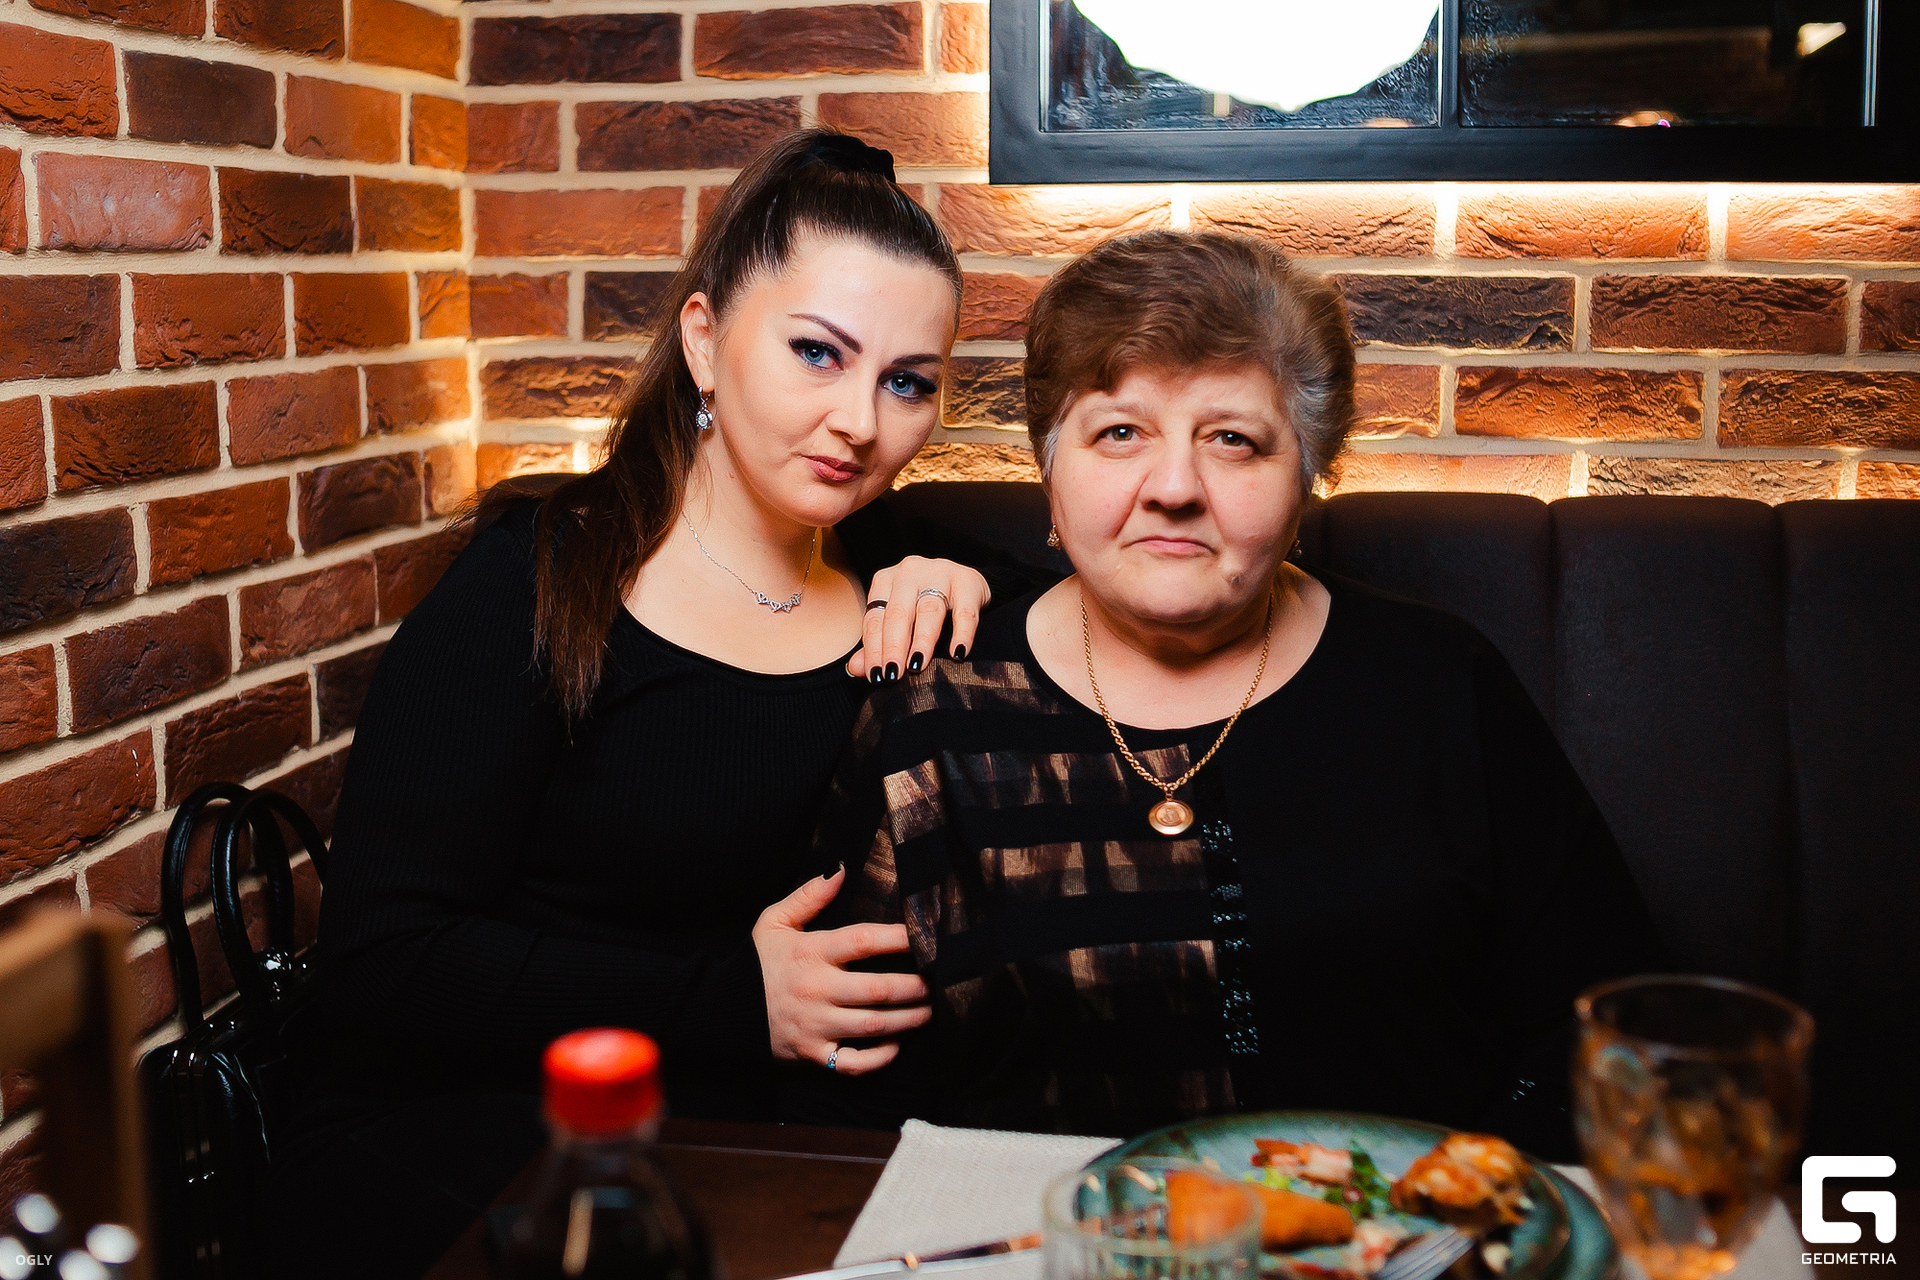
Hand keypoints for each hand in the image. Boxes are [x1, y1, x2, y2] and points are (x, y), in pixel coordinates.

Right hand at [753, 866, 930, 1074]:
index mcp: (810, 952)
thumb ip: (808, 896)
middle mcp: (816, 989)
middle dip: (916, 986)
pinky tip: (896, 1045)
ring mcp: (815, 1025)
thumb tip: (840, 870)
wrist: (723, 1009)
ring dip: (909, 1020)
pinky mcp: (813, 1054)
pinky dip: (879, 1058)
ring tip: (930, 1011)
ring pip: (873, 1026)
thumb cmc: (758, 963)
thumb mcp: (774, 922)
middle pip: (878, 989)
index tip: (926, 936)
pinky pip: (853, 1063)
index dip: (900, 938)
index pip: (863, 941)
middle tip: (938, 982)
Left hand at [846, 557, 989, 680]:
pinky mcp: (968, 581)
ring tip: (917, 665)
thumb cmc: (924, 604)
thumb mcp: (898, 621)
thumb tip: (854, 669)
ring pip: (929, 610)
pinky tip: (957, 653)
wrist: (966, 583)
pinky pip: (964, 611)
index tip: (875, 675)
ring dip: (922, 641)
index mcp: (886, 581)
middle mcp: (909, 572)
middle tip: (893, 674)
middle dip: (894, 647)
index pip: (875, 619)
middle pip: (898, 613)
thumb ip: (877, 645)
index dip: (873, 648)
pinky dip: (961, 634)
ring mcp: (940, 573)